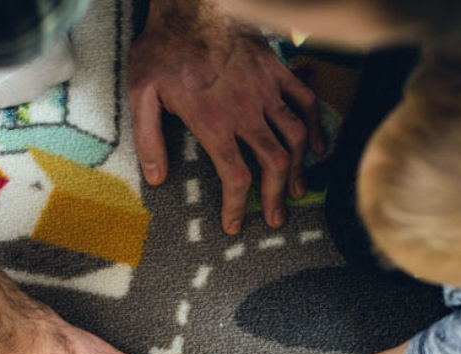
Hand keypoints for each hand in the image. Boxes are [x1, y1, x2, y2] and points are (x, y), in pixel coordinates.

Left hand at [128, 0, 323, 234]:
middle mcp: (247, 112)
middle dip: (276, 197)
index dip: (238, 207)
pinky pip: (305, 103)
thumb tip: (157, 178)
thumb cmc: (164, 49)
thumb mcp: (142, 94)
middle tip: (276, 218)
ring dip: (299, 169)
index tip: (235, 225)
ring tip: (298, 190)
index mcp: (214, 123)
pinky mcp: (277, 73)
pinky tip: (318, 147)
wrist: (194, 8)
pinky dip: (316, 127)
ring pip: (295, 139)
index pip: (235, 177)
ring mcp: (266, 92)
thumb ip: (149, 139)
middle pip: (273, 165)